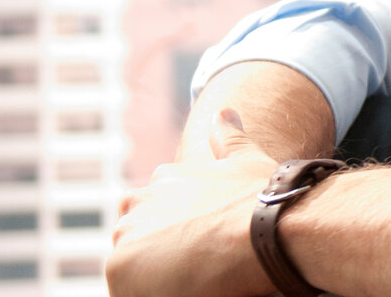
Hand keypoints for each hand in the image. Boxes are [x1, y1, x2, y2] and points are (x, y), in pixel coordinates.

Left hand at [107, 109, 283, 296]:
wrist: (270, 228)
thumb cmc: (267, 199)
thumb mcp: (247, 160)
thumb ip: (229, 137)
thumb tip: (224, 112)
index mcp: (162, 181)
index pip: (153, 218)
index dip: (178, 237)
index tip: (203, 248)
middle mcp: (137, 204)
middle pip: (140, 245)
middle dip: (163, 259)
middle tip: (202, 268)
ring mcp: (126, 235)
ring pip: (134, 271)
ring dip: (159, 280)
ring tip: (200, 280)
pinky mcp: (120, 269)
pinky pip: (131, 292)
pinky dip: (155, 295)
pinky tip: (192, 289)